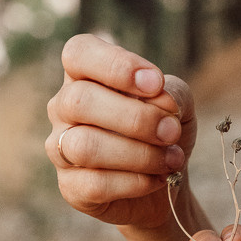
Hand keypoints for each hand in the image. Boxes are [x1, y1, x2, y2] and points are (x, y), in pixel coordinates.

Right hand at [46, 33, 196, 229]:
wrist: (165, 184)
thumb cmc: (163, 133)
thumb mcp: (179, 105)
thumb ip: (172, 93)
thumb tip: (160, 99)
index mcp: (85, 75)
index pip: (78, 53)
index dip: (116, 65)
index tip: (155, 83)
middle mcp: (64, 107)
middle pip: (79, 100)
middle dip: (135, 117)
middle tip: (171, 131)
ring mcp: (61, 148)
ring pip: (84, 146)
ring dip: (139, 154)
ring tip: (172, 159)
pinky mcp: (70, 187)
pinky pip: (94, 184)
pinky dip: (135, 182)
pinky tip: (157, 179)